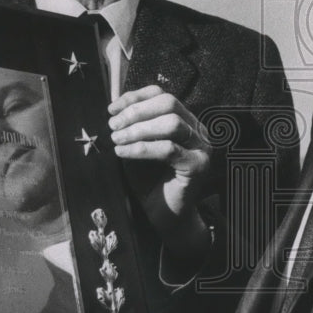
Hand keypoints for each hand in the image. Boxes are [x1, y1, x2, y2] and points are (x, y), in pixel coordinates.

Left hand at [108, 85, 212, 255]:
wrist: (164, 217)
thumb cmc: (149, 182)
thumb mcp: (136, 147)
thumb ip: (131, 128)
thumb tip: (112, 110)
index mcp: (184, 120)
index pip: (162, 95)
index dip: (135, 97)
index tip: (111, 109)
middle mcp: (197, 130)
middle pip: (169, 103)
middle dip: (136, 111)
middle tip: (113, 126)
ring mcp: (201, 147)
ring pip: (172, 123)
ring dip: (138, 129)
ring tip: (117, 140)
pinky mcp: (197, 165)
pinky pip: (168, 149)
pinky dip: (141, 149)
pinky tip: (122, 153)